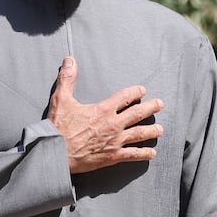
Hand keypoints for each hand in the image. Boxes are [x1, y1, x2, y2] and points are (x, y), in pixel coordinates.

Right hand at [48, 56, 164, 173]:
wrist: (56, 153)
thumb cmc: (58, 128)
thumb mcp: (61, 99)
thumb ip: (67, 79)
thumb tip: (69, 60)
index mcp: (103, 109)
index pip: (125, 97)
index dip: (135, 92)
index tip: (142, 90)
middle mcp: (113, 124)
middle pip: (138, 114)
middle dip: (151, 108)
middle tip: (160, 104)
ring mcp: (115, 141)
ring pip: (139, 134)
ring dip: (152, 131)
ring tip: (160, 129)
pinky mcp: (113, 156)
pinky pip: (132, 154)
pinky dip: (143, 154)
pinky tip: (151, 153)